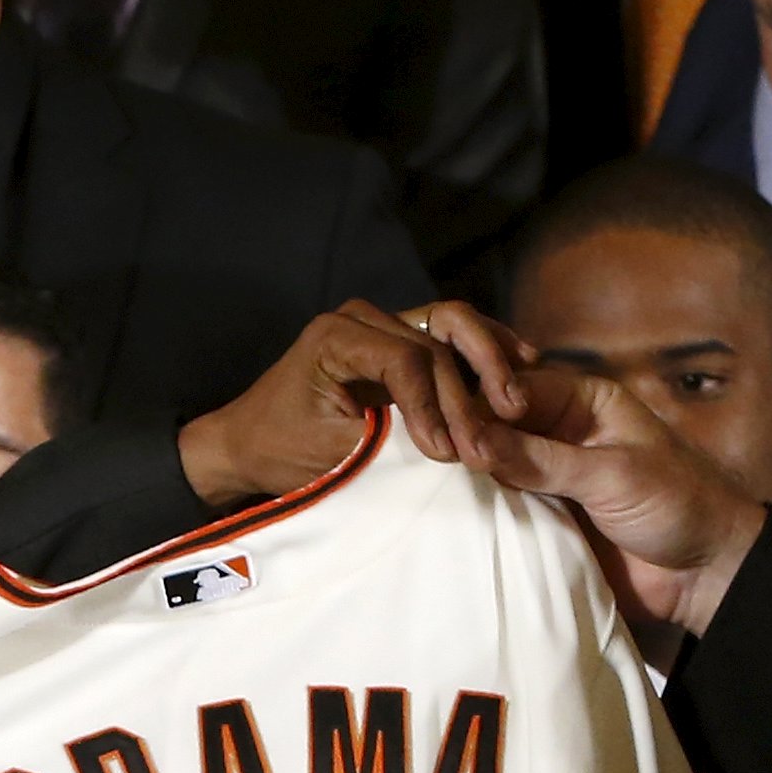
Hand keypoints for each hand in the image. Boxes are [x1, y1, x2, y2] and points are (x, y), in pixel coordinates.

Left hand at [178, 300, 515, 506]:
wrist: (248, 445)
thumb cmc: (280, 451)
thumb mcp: (330, 453)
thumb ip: (386, 442)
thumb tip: (448, 446)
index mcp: (336, 335)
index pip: (407, 360)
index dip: (434, 407)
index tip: (447, 454)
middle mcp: (362, 318)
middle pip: (437, 343)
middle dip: (467, 396)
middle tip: (488, 445)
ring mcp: (385, 324)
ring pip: (454, 327)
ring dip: (490, 363)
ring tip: (517, 402)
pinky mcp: (401, 340)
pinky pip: (453, 336)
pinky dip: (486, 352)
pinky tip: (522, 367)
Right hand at [446, 363, 767, 635]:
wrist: (706, 575)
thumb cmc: (678, 506)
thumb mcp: (611, 475)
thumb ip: (543, 459)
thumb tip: (472, 440)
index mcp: (584, 401)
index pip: (515, 389)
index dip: (478, 405)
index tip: (445, 428)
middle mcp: (561, 431)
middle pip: (495, 422)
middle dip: (464, 435)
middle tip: (429, 455)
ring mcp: (549, 476)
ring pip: (492, 465)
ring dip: (466, 475)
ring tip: (427, 481)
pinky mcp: (545, 518)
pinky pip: (502, 507)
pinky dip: (478, 509)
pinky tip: (445, 511)